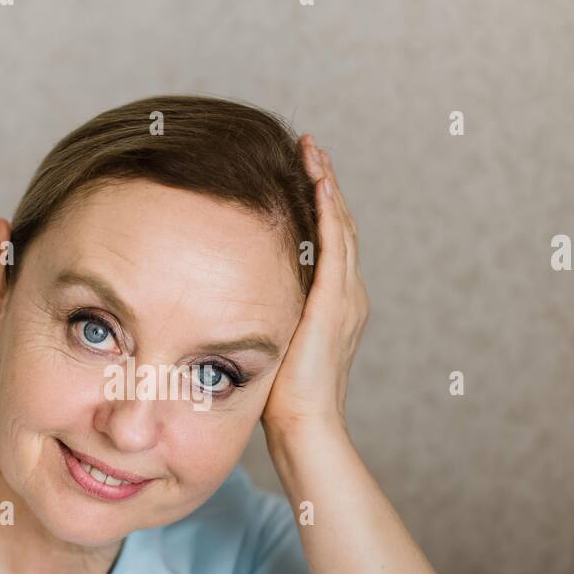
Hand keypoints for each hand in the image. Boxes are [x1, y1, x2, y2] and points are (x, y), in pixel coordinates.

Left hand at [262, 134, 368, 439]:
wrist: (303, 424)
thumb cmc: (280, 398)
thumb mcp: (270, 343)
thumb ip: (260, 317)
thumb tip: (224, 302)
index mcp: (336, 305)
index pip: (329, 244)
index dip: (319, 207)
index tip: (303, 174)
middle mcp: (349, 296)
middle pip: (340, 226)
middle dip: (325, 184)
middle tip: (309, 149)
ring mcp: (346, 298)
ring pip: (340, 227)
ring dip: (327, 186)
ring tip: (313, 153)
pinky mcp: (335, 303)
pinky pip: (334, 246)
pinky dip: (328, 211)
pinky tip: (319, 182)